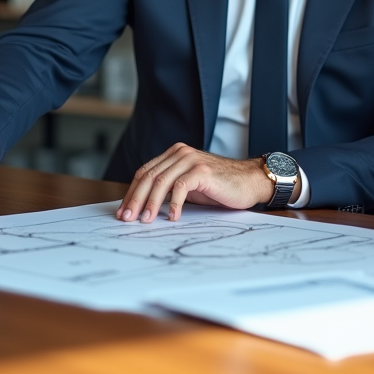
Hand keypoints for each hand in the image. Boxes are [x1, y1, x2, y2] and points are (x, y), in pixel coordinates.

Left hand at [116, 143, 288, 222]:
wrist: (249, 182)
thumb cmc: (220, 187)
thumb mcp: (189, 186)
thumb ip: (169, 188)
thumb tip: (142, 206)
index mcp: (174, 154)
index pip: (145, 172)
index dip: (132, 193)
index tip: (123, 212)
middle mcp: (180, 153)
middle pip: (149, 177)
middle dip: (135, 200)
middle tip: (127, 219)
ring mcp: (191, 160)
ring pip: (161, 182)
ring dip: (150, 204)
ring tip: (145, 220)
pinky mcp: (202, 171)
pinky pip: (180, 187)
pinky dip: (173, 204)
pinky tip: (172, 217)